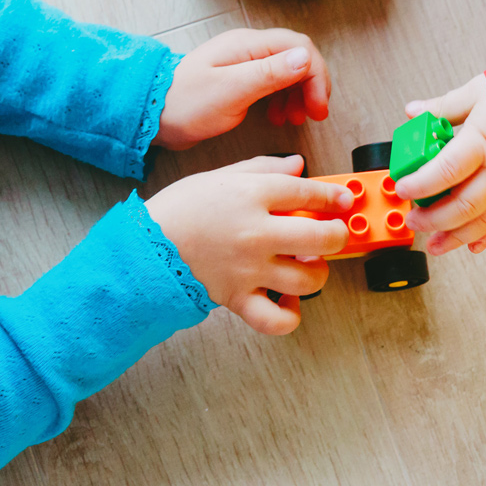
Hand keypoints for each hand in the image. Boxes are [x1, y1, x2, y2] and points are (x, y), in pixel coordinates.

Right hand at [146, 156, 351, 333]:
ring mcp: (250, 269)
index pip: (309, 192)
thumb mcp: (219, 176)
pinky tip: (289, 298)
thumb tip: (297, 165)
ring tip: (308, 263)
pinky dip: (291, 314)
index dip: (334, 195)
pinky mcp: (239, 298)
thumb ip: (262, 168)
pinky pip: (277, 319)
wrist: (143, 247)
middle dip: (337, 234)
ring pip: (309, 279)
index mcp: (252, 195)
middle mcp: (256, 233)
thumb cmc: (179, 209)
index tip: (342, 200)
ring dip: (318, 272)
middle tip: (333, 233)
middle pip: (322, 237)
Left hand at [155, 27, 330, 148]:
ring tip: (295, 119)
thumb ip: (269, 74)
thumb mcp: (231, 91)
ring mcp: (243, 64)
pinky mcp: (239, 80)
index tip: (318, 105)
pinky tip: (279, 116)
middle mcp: (248, 49)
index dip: (316, 75)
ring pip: (287, 71)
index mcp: (248, 45)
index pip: (299, 48)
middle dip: (311, 85)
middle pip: (296, 58)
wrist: (153, 115)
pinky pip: (273, 83)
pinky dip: (283, 99)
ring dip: (298, 94)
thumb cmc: (185, 104)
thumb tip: (305, 58)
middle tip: (314, 113)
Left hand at [394, 74, 485, 254]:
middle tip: (414, 222)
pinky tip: (473, 245)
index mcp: (483, 142)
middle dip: (433, 220)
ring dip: (457, 237)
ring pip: (484, 221)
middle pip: (463, 206)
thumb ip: (444, 107)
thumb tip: (414, 112)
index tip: (403, 189)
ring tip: (436, 246)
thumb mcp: (477, 91)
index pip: (445, 170)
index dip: (420, 184)